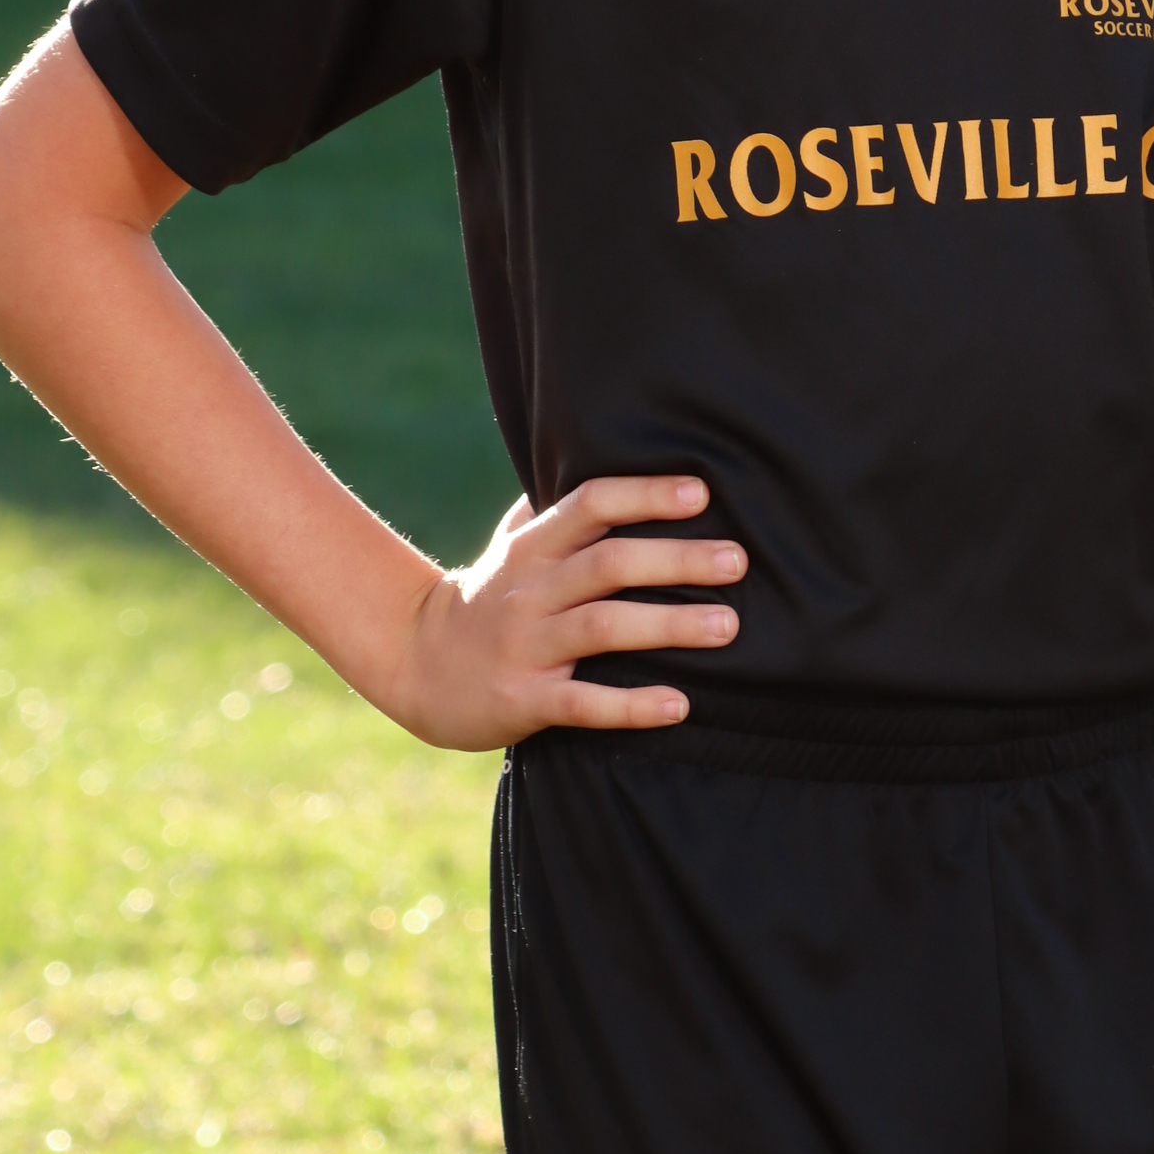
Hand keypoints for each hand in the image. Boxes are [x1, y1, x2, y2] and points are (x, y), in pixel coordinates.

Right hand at [387, 476, 744, 746]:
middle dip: (677, 559)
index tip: (701, 493)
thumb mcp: (511, 544)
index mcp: (534, 546)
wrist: (415, 664)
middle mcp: (530, 589)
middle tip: (738, 560)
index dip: (644, 494)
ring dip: (669, 625)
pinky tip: (678, 705)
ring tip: (727, 626)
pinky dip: (631, 705)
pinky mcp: (521, 700)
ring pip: (602, 627)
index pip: (591, 504)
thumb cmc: (486, 596)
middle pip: (609, 563)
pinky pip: (582, 703)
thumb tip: (604, 448)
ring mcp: (525, 645)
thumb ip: (553, 505)